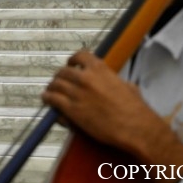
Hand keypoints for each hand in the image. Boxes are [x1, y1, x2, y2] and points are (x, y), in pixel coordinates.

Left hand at [42, 51, 182, 182]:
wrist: (134, 126)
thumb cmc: (134, 107)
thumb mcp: (126, 85)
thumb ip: (112, 80)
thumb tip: (111, 81)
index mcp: (100, 68)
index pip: (80, 56)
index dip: (72, 60)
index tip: (70, 64)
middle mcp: (85, 78)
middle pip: (64, 72)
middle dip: (60, 76)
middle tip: (59, 82)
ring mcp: (77, 93)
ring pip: (56, 85)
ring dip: (51, 88)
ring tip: (49, 91)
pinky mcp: (72, 110)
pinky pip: (53, 100)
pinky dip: (48, 99)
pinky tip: (47, 100)